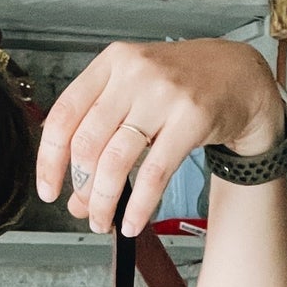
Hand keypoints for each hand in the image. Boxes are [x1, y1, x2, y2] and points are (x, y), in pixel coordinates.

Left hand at [36, 39, 284, 237]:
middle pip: (87, 144)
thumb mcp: (132, 91)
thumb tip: (75, 197)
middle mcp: (134, 74)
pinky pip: (154, 173)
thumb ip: (101, 134)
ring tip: (103, 221)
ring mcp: (163, 94)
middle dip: (81, 187)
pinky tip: (132, 222)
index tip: (48, 191)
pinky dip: (138, 206)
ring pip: (116, 161)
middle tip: (84, 210)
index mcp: (110, 63)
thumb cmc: (180, 85)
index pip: (64, 116)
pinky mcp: (192, 118)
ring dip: (104, 201)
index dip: (49, 160)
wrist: (239, 75)